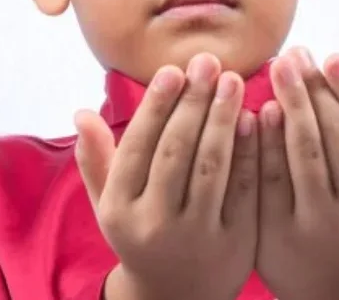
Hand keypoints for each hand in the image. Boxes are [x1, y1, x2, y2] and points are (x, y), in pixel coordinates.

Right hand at [73, 54, 258, 299]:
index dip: (156, 105)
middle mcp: (155, 223)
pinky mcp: (236, 242)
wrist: (177, 298)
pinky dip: (251, 150)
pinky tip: (257, 117)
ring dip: (223, 118)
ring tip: (233, 80)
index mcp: (120, 209)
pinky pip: (245, 187)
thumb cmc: (142, 235)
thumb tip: (81, 112)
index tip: (173, 68)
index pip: (138, 146)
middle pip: (176, 150)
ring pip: (211, 166)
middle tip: (208, 61)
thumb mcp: (110, 205)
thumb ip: (96, 160)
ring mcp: (196, 234)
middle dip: (193, 101)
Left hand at [256, 49, 338, 299]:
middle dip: (315, 89)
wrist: (327, 283)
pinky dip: (264, 140)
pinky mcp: (279, 234)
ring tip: (279, 70)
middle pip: (335, 136)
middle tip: (296, 54)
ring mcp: (320, 223)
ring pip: (304, 153)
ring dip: (291, 105)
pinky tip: (258, 110)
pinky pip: (270, 177)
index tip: (332, 56)